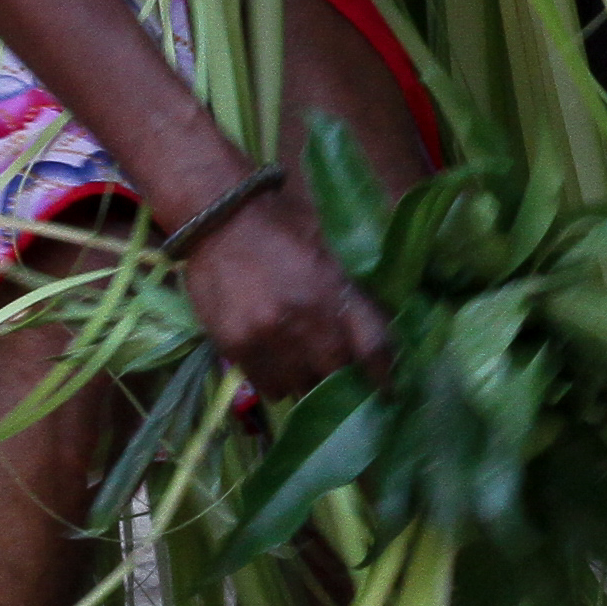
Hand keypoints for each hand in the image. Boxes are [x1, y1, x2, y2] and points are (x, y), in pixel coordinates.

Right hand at [175, 177, 393, 407]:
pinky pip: (268, 384)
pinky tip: (280, 366)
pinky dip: (279, 381)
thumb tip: (375, 331)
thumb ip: (350, 291)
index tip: (388, 387)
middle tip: (342, 379)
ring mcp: (267, 337)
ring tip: (308, 370)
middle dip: (342, 380)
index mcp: (333, 290)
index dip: (384, 373)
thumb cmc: (280, 225)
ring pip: (301, 387)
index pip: (372, 347)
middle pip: (336, 375)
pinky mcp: (236, 347)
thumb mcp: (327, 248)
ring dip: (309, 383)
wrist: (218, 217)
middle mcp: (304, 319)